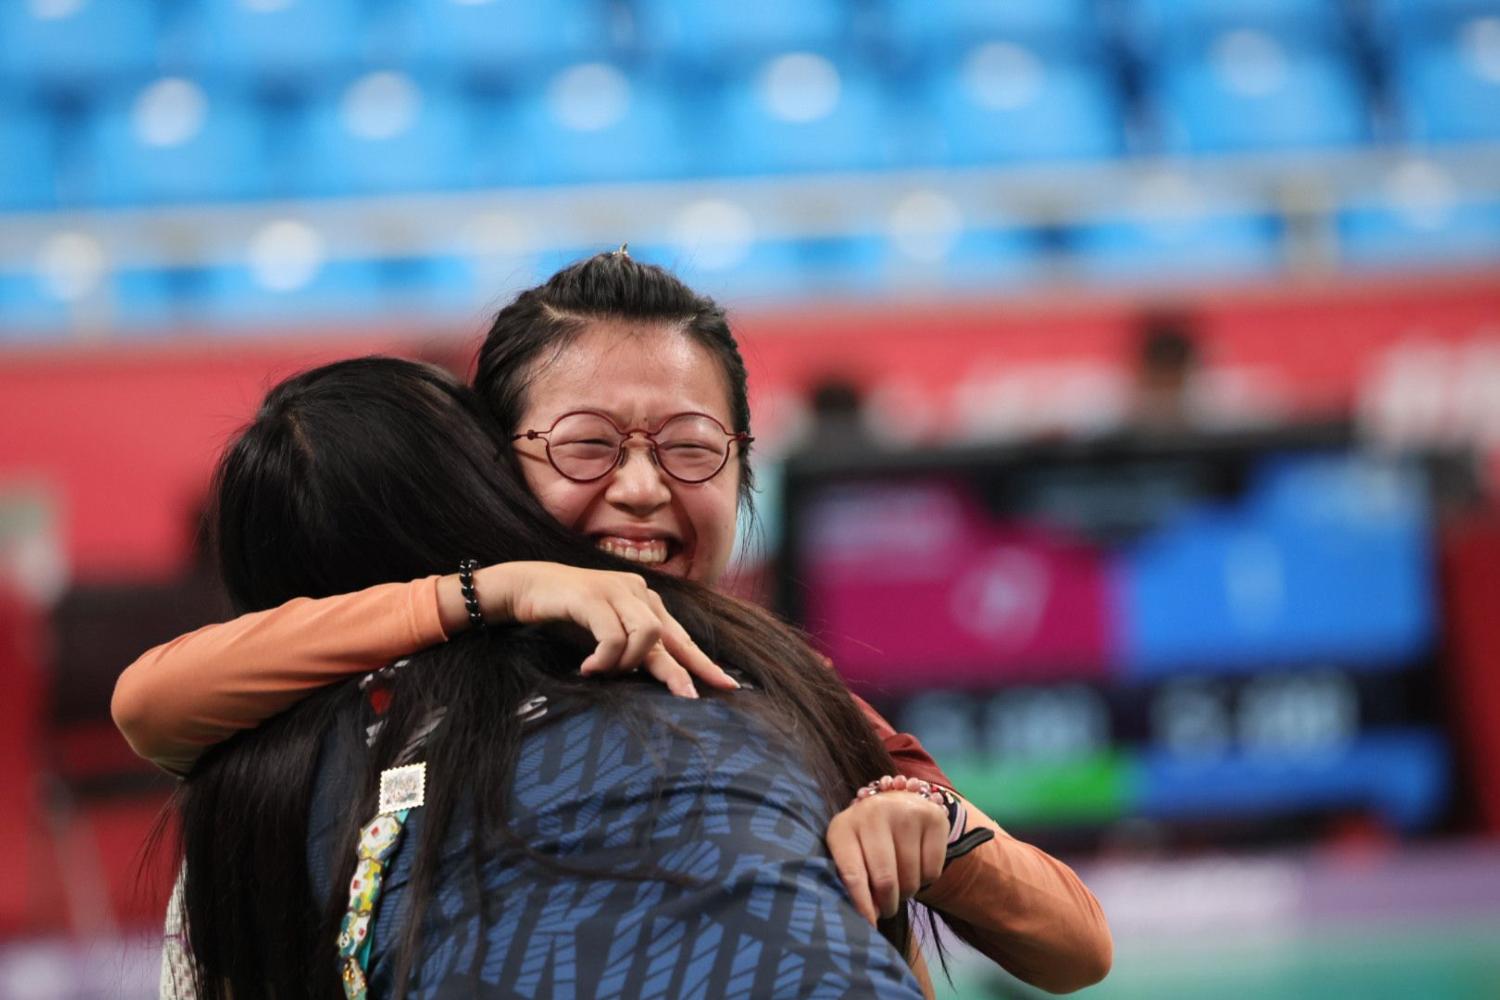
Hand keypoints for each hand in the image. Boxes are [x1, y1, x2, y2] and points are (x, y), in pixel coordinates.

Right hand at [462, 561, 737, 698]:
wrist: (528, 586)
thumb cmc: (570, 613)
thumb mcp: (609, 634)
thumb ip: (635, 650)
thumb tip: (667, 680)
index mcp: (647, 602)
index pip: (682, 637)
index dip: (704, 663)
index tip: (728, 686)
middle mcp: (638, 592)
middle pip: (670, 638)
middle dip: (677, 673)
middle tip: (686, 698)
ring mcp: (617, 590)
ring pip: (646, 634)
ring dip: (627, 662)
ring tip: (605, 672)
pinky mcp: (593, 596)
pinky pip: (612, 635)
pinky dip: (604, 658)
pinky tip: (587, 668)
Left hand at [826, 783, 948, 924]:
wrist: (896, 803)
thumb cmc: (867, 840)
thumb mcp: (850, 855)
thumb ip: (854, 884)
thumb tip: (870, 920)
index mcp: (843, 827)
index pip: (852, 874)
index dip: (862, 905)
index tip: (870, 925)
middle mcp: (873, 813)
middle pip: (885, 880)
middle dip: (888, 904)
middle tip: (888, 907)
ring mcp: (905, 812)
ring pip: (911, 878)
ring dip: (907, 892)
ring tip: (900, 883)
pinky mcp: (934, 818)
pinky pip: (932, 871)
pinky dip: (926, 880)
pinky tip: (916, 866)